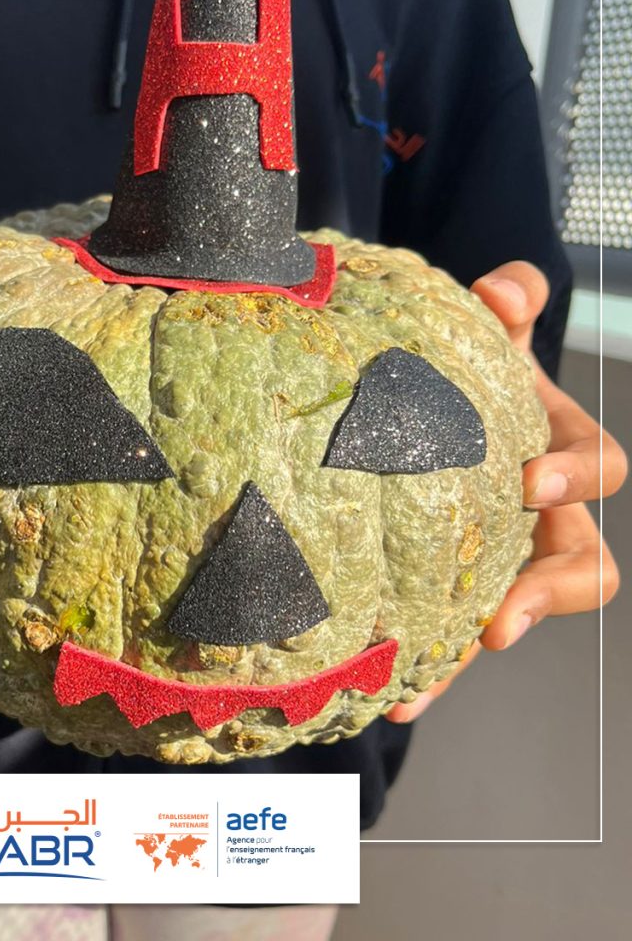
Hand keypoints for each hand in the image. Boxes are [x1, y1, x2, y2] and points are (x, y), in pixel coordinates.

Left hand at [386, 261, 625, 722]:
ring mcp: (504, 555)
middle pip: (579, 563)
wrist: (430, 399)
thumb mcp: (485, 330)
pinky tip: (391, 697)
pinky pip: (456, 634)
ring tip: (431, 682)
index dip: (574, 473)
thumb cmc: (467, 365)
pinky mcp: (461, 588)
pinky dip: (434, 668)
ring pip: (514, 614)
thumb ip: (506, 303)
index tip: (530, 480)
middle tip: (500, 617)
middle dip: (545, 591)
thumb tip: (499, 288)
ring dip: (478, 648)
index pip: (594, 463)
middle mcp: (543, 511)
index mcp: (556, 445)